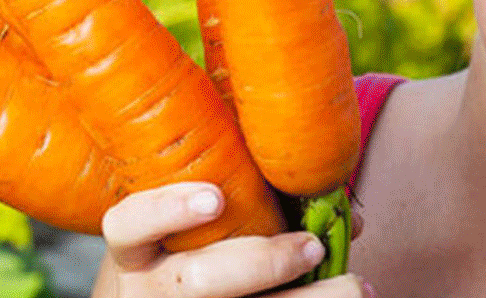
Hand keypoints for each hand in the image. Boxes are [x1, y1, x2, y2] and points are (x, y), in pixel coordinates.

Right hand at [92, 182, 373, 296]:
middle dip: (263, 263)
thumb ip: (246, 197)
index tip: (214, 198)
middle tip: (313, 245)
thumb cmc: (185, 255)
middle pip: (196, 281)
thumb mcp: (189, 230)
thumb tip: (342, 207)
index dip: (166, 210)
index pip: (129, 225)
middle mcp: (146, 292)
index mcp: (135, 250)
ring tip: (356, 286)